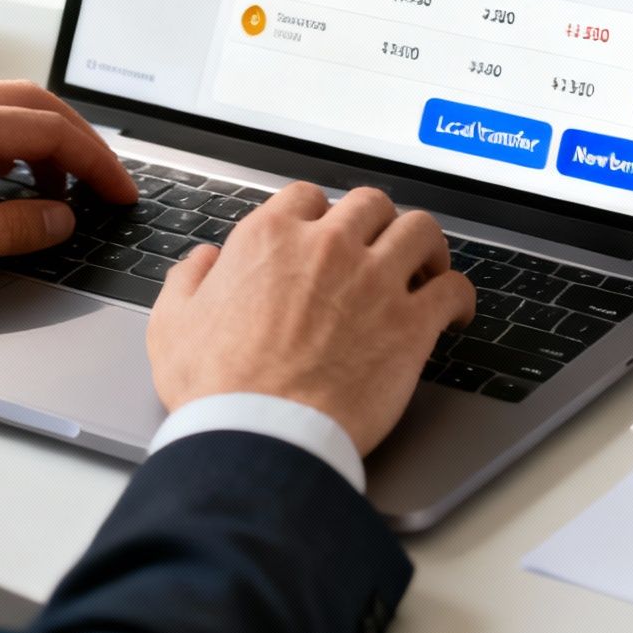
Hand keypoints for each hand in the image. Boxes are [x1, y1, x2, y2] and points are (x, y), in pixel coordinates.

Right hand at [147, 184, 476, 456]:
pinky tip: (455, 312)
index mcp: (271, 239)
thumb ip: (188, 281)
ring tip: (426, 267)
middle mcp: (328, 247)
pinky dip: (459, 296)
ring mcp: (375, 281)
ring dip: (425, 246)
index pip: (308, 197)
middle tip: (380, 248)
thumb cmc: (217, 389)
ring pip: (420, 231)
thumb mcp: (173, 324)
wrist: (260, 435)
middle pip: (371, 204)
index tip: (326, 235)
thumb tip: (204, 261)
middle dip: (377, 223)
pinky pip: (453, 289)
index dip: (320, 215)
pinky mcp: (410, 323)